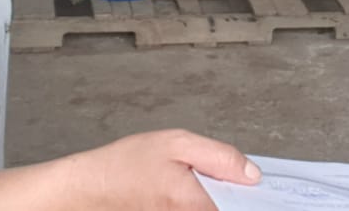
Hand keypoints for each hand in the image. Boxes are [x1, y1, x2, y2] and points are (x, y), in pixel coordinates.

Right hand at [66, 129, 259, 209]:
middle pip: (226, 209)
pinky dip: (201, 203)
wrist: (87, 189)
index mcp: (194, 202)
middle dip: (236, 198)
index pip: (240, 207)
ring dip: (218, 199)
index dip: (254, 198)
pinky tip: (196, 194)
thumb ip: (220, 157)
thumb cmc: (123, 166)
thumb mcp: (176, 144)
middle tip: (235, 184)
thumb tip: (251, 174)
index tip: (260, 190)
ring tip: (207, 186)